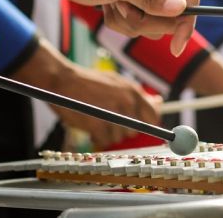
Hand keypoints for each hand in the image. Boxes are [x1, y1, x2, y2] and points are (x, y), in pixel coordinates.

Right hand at [13, 40, 160, 147]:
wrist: (63, 81)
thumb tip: (158, 102)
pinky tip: (90, 127)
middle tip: (109, 121)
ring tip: (97, 120)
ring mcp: (113, 114)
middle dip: (123, 129)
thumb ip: (137, 95)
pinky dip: (97, 138)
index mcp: (133, 91)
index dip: (148, 123)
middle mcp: (126, 103)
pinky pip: (104, 141)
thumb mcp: (117, 83)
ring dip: (108, 133)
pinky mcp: (98, 125)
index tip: (139, 125)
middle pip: (136, 130)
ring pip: (119, 137)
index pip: (153, 115)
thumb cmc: (89, 82)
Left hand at [20, 0, 198, 55]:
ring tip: (111, 4)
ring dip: (128, 23)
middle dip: (145, 22)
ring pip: (150, 25)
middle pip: (170, 18)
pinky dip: (118, 22)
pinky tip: (106, 6)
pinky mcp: (132, 2)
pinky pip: (134, 25)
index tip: (175, 47)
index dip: (185, 24)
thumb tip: (181, 9)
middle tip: (121, 8)